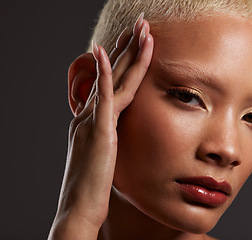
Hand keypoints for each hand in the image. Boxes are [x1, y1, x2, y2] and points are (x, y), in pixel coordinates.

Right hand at [48, 13, 153, 239]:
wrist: (80, 207)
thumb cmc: (93, 185)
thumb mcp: (102, 155)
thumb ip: (107, 138)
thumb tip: (114, 131)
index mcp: (94, 120)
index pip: (112, 84)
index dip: (124, 62)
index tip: (136, 45)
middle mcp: (91, 115)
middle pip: (113, 74)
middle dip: (128, 48)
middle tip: (141, 25)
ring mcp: (92, 120)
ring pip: (112, 79)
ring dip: (126, 52)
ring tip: (140, 29)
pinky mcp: (97, 130)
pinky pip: (102, 96)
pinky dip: (102, 73)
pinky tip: (104, 52)